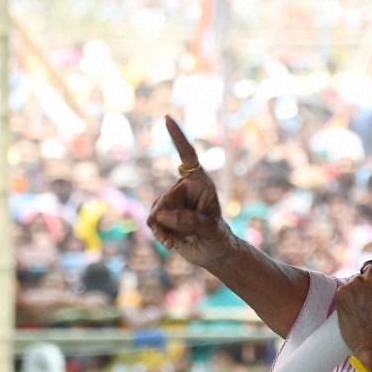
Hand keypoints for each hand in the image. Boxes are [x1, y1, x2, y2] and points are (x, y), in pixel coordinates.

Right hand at [146, 116, 233, 266]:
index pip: (187, 156)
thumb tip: (165, 215)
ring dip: (163, 229)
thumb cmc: (218, 237)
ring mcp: (172, 202)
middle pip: (166, 198)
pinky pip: (153, 221)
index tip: (167, 118)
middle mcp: (184, 188)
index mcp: (200, 183)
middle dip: (169, 218)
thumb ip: (189, 221)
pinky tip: (170, 244)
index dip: (178, 138)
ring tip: (175, 242)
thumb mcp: (210, 229)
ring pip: (156, 211)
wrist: (213, 253)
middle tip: (182, 234)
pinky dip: (159, 234)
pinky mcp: (163, 215)